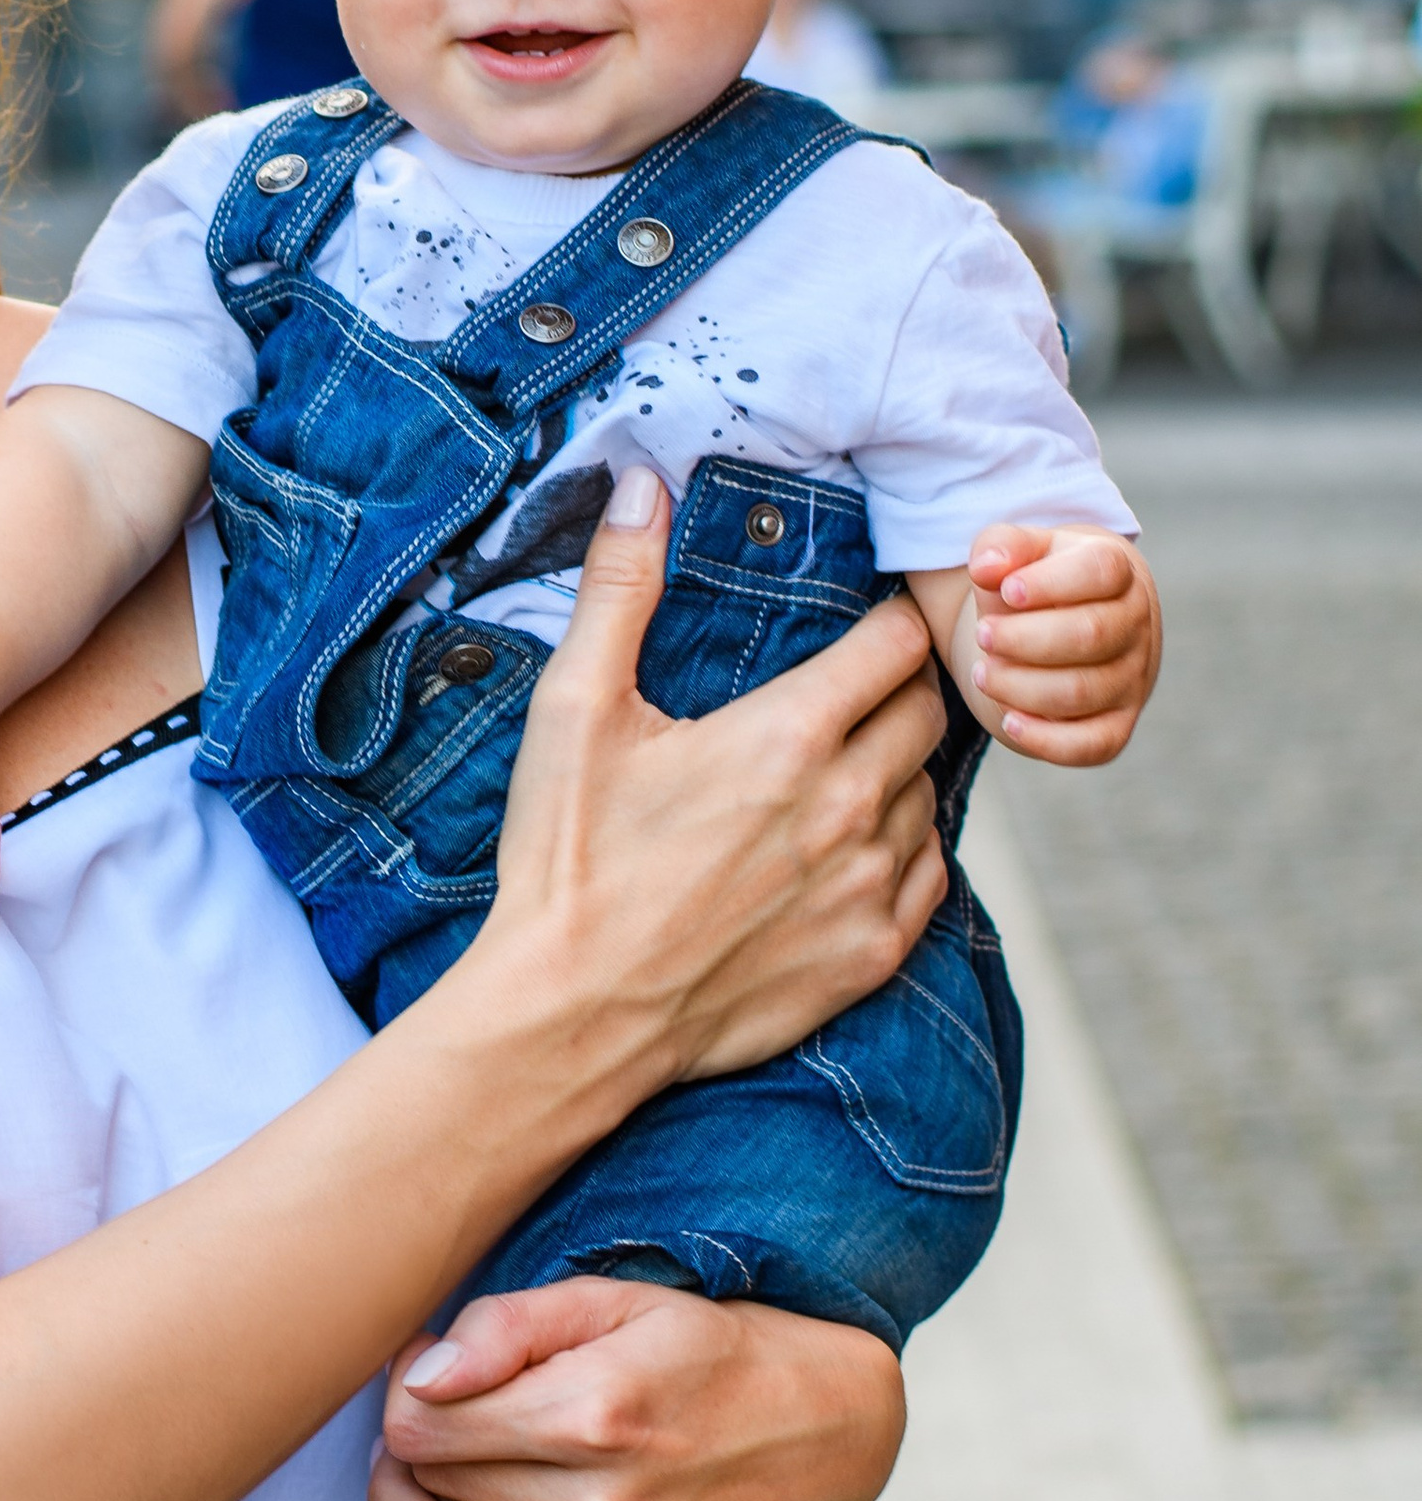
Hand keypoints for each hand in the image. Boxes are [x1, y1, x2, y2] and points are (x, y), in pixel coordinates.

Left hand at [359, 1277, 905, 1500]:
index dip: (399, 1398)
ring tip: (407, 1488)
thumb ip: (509, 1328)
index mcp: (593, 1414)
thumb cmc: (712, 1351)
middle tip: (407, 1429)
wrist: (830, 1437)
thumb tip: (419, 1378)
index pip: (427, 1424)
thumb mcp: (619, 1303)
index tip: (415, 1380)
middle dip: (396, 1458)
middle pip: (432, 1493)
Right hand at [466, 466, 950, 1106]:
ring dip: (902, 774)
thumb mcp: (575, 708)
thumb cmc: (567, 859)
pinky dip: (907, 853)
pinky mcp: (868, 957)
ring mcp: (867, 888)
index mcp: (788, 736)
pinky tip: (854, 848)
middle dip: (902, 690)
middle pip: (929, 716)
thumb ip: (620, 588)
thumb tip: (641, 485)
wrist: (571, 1015)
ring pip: (933, 799)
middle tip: (857, 689)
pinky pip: (931, 881)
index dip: (887, 621)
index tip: (864, 621)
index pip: (895, 646)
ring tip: (846, 771)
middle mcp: (849, 807)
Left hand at [965, 524, 1158, 766]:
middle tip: (983, 635)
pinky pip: (1092, 745)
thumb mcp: (1022, 551)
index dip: (1049, 583)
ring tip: (982, 672)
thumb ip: (1002, 546)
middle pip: (1089, 635)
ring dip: (1021, 686)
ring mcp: (1131, 679)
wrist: (1071, 619)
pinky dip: (1048, 741)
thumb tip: (986, 567)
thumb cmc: (1041, 580)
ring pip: (1082, 692)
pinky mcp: (1117, 725)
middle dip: (1023, 639)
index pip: (1100, 572)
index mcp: (1117, 571)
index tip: (1006, 590)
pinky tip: (1010, 721)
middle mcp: (1134, 626)